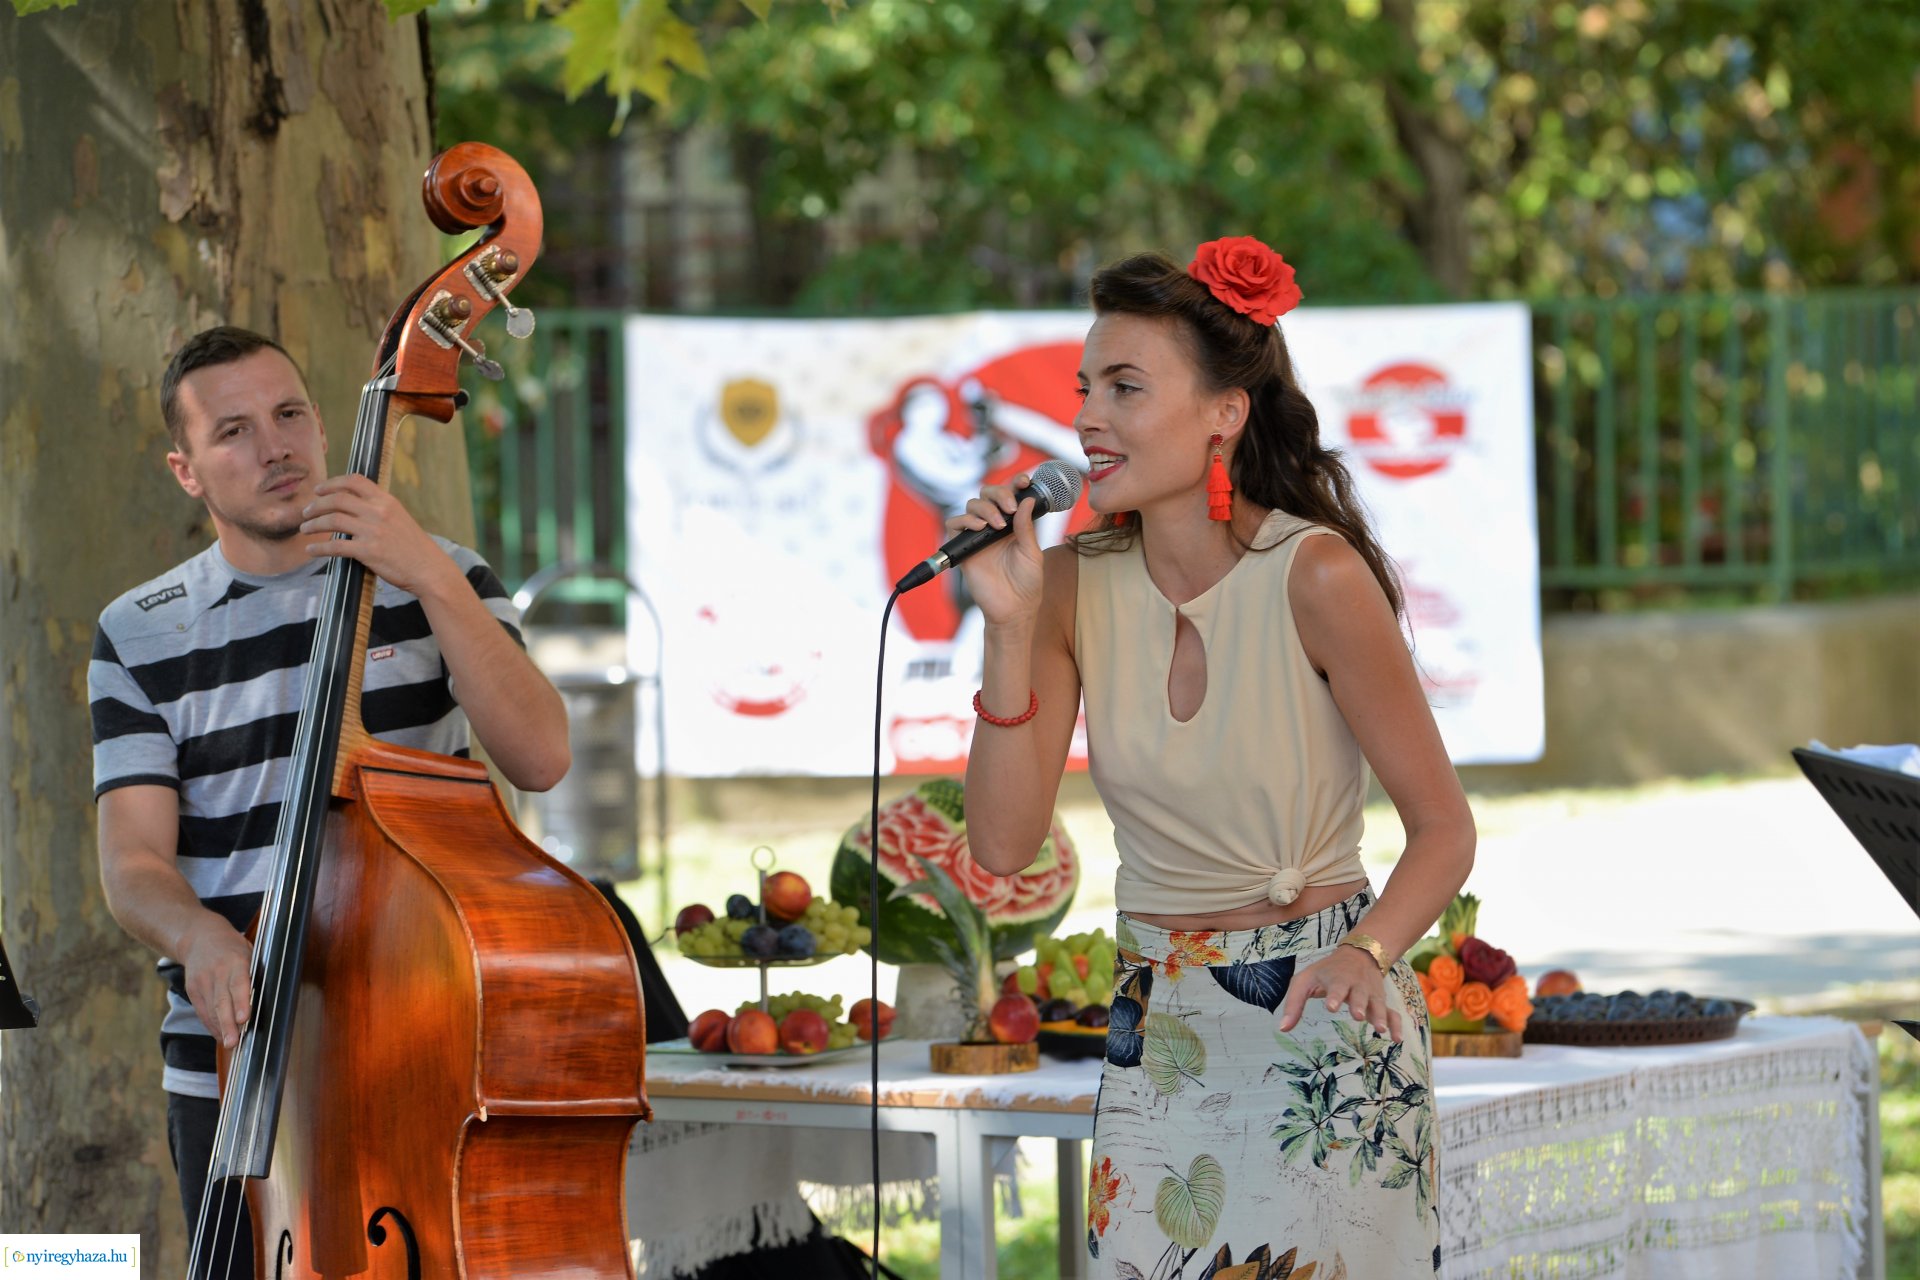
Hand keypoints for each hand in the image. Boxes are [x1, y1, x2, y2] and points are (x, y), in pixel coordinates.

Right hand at [179, 916, 253, 1047]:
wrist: (200, 937)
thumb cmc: (233, 947)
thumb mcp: (248, 952)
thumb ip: (255, 973)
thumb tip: (269, 996)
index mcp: (235, 961)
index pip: (238, 984)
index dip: (241, 1002)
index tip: (245, 1018)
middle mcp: (216, 973)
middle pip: (221, 1001)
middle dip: (228, 1024)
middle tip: (234, 1043)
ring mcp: (201, 982)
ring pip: (211, 1009)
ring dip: (221, 1028)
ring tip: (230, 1045)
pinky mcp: (192, 990)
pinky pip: (202, 1011)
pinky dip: (212, 1025)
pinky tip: (221, 1035)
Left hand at [301, 475, 459, 599]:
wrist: (429, 569)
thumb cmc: (415, 547)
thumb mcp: (400, 518)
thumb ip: (379, 510)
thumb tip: (354, 507)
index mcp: (386, 501)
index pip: (354, 481)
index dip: (332, 483)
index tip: (318, 490)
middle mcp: (379, 512)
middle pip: (337, 499)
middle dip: (315, 505)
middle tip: (306, 513)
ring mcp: (373, 531)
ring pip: (332, 520)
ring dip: (313, 524)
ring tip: (305, 529)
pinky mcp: (369, 551)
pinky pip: (335, 546)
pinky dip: (319, 547)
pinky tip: (311, 550)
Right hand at [945, 475, 1045, 625]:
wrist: (1013, 609)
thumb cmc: (1027, 584)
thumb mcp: (1032, 552)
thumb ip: (1026, 526)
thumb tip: (1026, 500)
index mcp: (1014, 524)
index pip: (1011, 495)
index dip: (1015, 483)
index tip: (1025, 481)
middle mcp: (995, 526)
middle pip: (988, 494)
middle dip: (999, 493)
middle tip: (1010, 507)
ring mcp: (978, 536)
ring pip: (972, 505)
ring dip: (985, 508)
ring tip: (997, 524)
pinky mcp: (964, 548)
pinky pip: (954, 525)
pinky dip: (965, 520)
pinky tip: (980, 528)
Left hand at [1278, 946, 1402, 1042]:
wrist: (1358, 954)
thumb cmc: (1326, 972)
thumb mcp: (1305, 981)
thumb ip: (1294, 1004)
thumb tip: (1283, 1029)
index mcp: (1336, 979)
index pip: (1335, 987)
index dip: (1333, 996)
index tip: (1331, 1006)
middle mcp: (1355, 985)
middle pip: (1358, 995)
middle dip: (1358, 1004)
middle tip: (1358, 1016)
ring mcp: (1370, 993)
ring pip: (1377, 1003)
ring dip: (1380, 1016)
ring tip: (1381, 1030)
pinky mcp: (1380, 1000)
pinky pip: (1392, 1012)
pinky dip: (1396, 1024)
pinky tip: (1397, 1040)